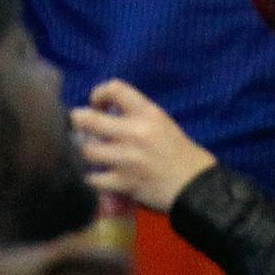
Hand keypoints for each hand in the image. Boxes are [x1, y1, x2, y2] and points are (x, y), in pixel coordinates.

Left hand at [71, 79, 217, 213]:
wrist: (196, 185)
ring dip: (86, 151)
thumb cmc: (179, 152)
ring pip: (87, 150)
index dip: (98, 93)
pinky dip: (92, 177)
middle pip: (88, 120)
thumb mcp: (161, 122)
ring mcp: (128, 159)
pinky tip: (97, 175)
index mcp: (148, 114)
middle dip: (78, 121)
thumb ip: (135, 114)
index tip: (97, 104)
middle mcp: (135, 133)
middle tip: (79, 125)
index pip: (115, 88)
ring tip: (91, 152)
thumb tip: (104, 111)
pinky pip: (94, 178)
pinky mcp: (125, 183)